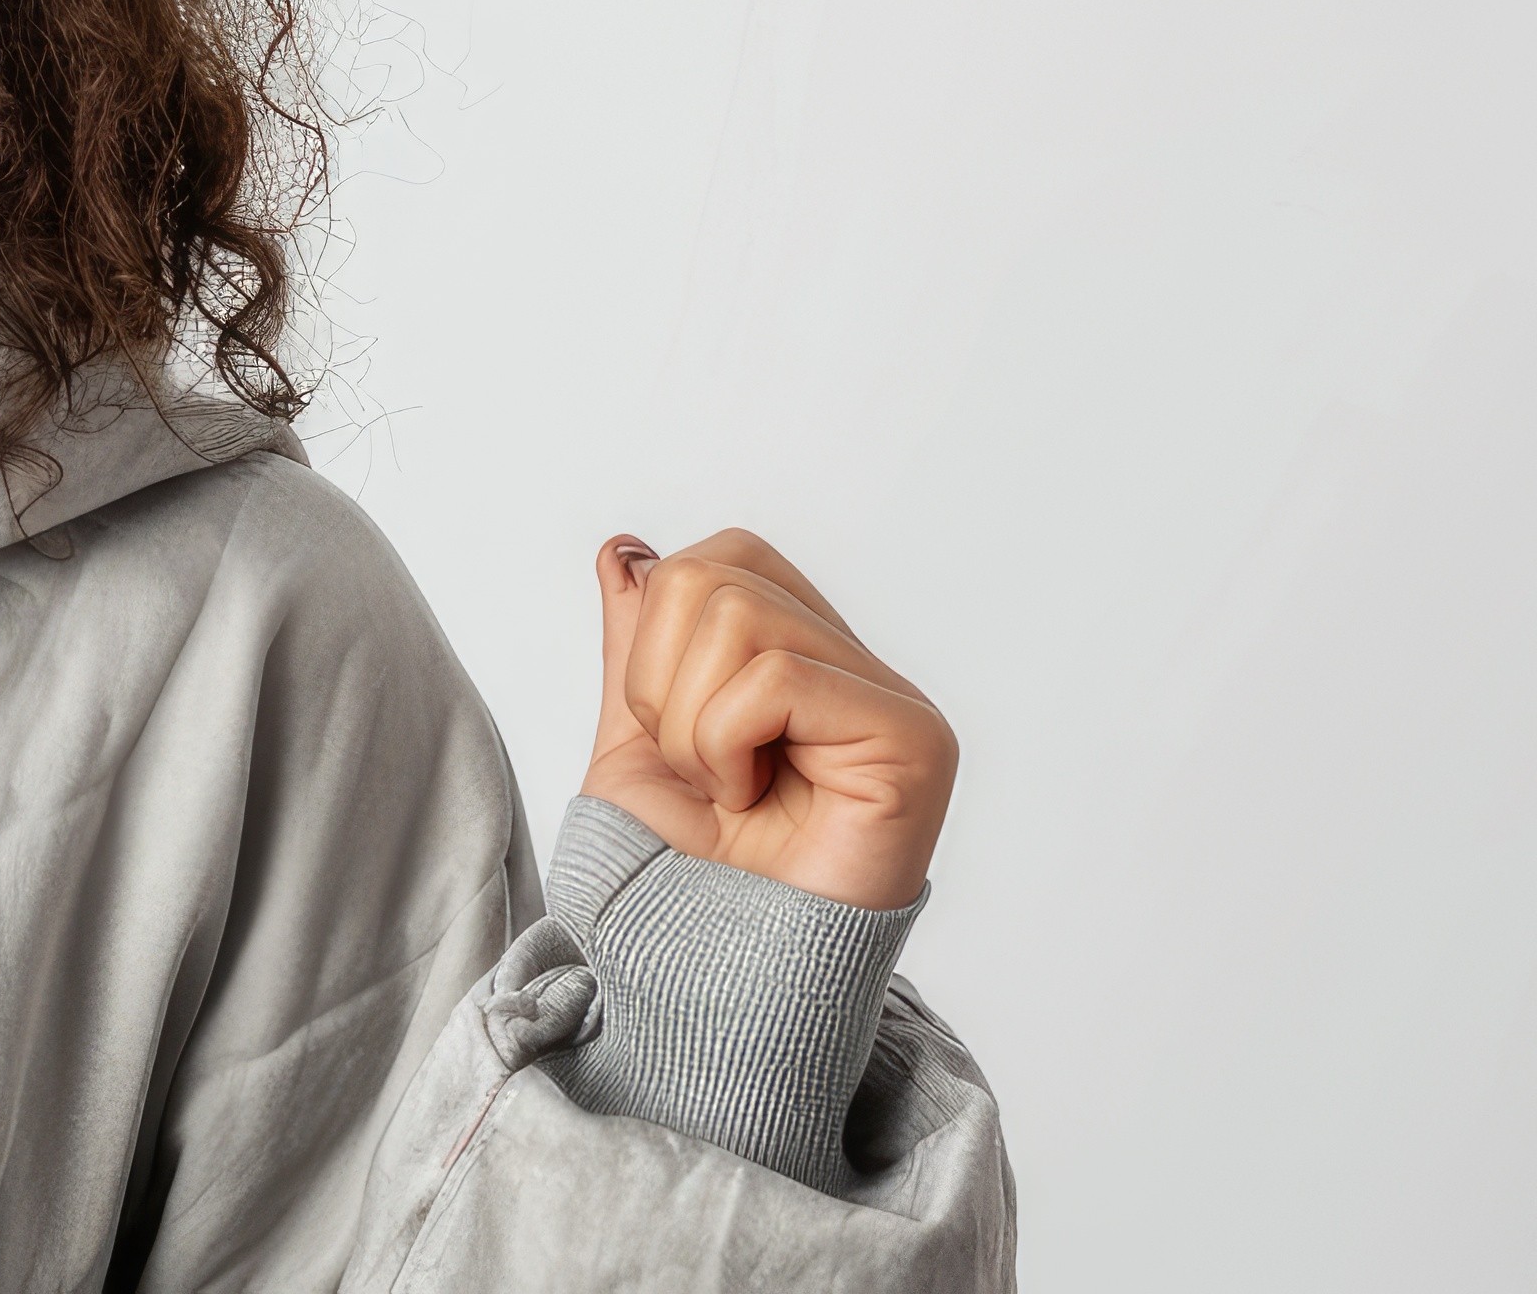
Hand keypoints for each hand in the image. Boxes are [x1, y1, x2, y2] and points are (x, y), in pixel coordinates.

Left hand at [578, 529, 957, 911]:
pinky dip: (727, 745)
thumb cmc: (685, 888)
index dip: (654, 644)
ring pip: (736, 614)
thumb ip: (637, 646)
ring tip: (730, 793)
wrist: (711, 984)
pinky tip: (756, 802)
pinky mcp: (912, 739)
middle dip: (660, 684)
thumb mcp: (633, 744)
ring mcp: (891, 701)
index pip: (715, 560)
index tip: (675, 741)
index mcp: (798, 662)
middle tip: (701, 774)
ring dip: (691, 724)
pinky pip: (777, 676)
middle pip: (712, 572)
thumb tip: (624, 551)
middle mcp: (854, 671)